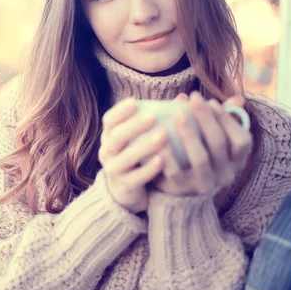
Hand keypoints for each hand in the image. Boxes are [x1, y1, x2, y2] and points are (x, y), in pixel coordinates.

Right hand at [99, 98, 169, 212]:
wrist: (126, 192)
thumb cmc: (138, 157)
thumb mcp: (140, 138)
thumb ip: (157, 119)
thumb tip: (183, 97)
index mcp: (109, 137)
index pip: (109, 121)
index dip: (120, 111)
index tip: (135, 102)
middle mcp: (107, 152)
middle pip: (116, 137)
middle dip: (134, 126)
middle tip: (153, 116)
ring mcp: (113, 170)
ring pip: (125, 158)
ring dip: (144, 146)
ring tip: (164, 135)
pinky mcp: (123, 186)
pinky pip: (135, 178)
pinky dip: (148, 169)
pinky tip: (163, 160)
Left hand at [154, 92, 252, 195]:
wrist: (178, 191)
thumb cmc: (197, 155)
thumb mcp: (213, 139)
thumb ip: (223, 119)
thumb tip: (238, 98)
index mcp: (236, 162)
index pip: (241, 141)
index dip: (228, 120)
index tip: (211, 102)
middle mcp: (225, 176)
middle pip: (218, 144)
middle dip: (206, 118)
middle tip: (194, 98)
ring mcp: (203, 184)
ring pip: (200, 157)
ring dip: (189, 132)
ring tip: (177, 113)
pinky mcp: (181, 189)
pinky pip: (174, 170)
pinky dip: (168, 152)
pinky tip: (160, 134)